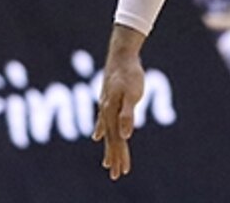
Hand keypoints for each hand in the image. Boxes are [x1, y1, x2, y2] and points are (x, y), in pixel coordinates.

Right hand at [92, 27, 147, 179]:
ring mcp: (105, 106)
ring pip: (107, 132)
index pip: (117, 140)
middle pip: (111, 139)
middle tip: (117, 175)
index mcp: (112, 113)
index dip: (120, 156)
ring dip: (109, 148)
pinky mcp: (107, 100)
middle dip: (114, 157)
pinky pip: (103, 120)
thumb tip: (125, 134)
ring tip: (108, 164)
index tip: (122, 171)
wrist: (121, 54)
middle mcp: (106, 111)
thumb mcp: (132, 94)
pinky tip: (97, 137)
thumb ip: (128, 114)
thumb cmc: (129, 73)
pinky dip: (101, 130)